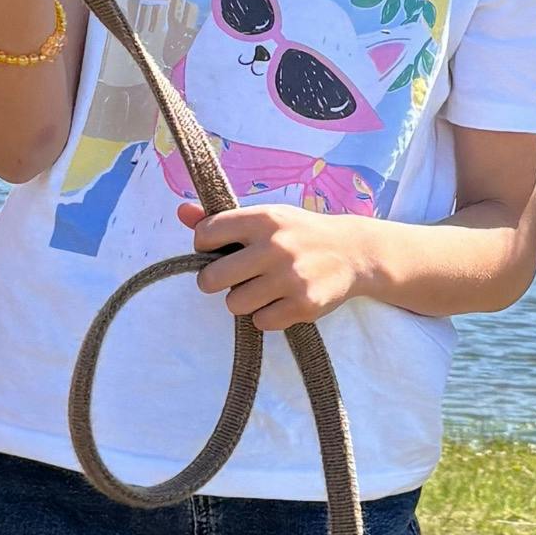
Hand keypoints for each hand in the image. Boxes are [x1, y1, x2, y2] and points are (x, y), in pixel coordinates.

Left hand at [182, 202, 371, 332]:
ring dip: (244, 300)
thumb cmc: (300, 233)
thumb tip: (180, 212)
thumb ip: (222, 219)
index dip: (204, 246)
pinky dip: (266, 316)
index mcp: (263, 218)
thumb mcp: (266, 217)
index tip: (219, 250)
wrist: (355, 252)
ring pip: (234, 304)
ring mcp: (290, 278)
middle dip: (215, 282)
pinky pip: (260, 322)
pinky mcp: (303, 305)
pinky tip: (282, 301)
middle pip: (210, 279)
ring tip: (263, 288)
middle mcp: (275, 246)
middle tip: (234, 278)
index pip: (205, 234)